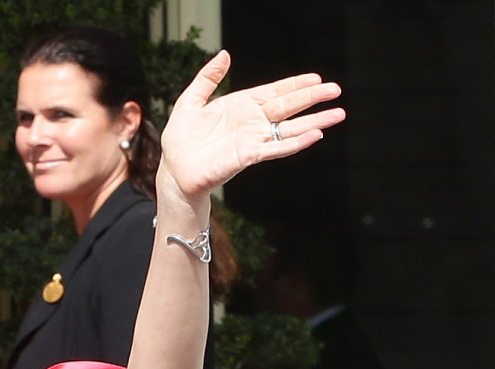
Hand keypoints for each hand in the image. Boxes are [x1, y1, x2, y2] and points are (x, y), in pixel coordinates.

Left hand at [159, 51, 345, 197]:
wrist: (174, 169)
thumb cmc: (181, 139)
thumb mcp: (191, 101)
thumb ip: (208, 78)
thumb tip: (224, 54)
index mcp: (241, 106)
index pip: (274, 92)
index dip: (295, 84)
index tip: (316, 77)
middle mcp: (251, 122)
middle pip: (288, 107)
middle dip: (312, 97)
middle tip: (335, 90)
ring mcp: (252, 139)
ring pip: (289, 129)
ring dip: (314, 122)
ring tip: (337, 115)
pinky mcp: (248, 156)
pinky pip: (276, 149)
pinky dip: (295, 143)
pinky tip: (314, 135)